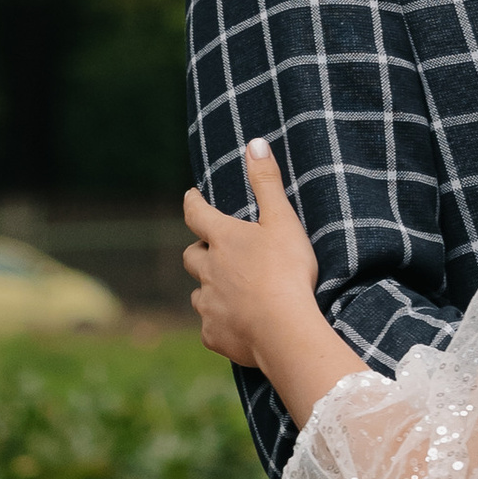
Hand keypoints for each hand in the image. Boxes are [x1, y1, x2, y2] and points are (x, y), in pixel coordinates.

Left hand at [182, 138, 348, 417]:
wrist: (284, 331)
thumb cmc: (286, 271)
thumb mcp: (282, 220)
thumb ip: (267, 182)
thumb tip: (254, 143)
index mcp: (223, 239)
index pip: (195, 213)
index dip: (192, 202)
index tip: (191, 196)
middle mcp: (208, 270)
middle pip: (191, 256)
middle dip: (200, 250)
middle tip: (213, 249)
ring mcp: (208, 304)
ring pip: (198, 293)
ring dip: (208, 288)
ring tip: (227, 290)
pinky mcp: (213, 334)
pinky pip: (209, 325)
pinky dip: (219, 322)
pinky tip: (235, 324)